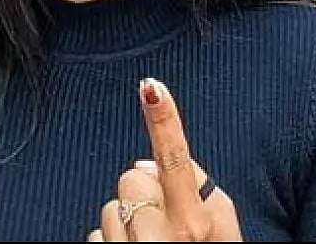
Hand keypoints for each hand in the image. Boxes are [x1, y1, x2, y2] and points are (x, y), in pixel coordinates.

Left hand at [88, 78, 241, 241]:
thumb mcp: (222, 232)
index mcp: (200, 224)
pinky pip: (94, 239)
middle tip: (161, 223)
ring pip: (108, 208)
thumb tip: (150, 162)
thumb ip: (198, 191)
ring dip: (122, 225)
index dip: (165, 121)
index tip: (151, 87)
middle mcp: (166, 240)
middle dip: (141, 193)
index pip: (177, 161)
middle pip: (133, 176)